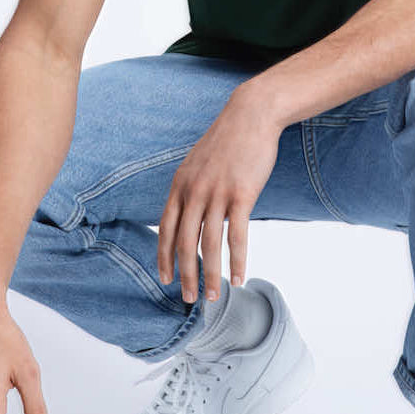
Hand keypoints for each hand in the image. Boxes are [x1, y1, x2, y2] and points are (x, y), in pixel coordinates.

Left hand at [158, 88, 281, 301]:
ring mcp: (216, 193)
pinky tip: (239, 277)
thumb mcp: (198, 162)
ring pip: (210, 244)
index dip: (163, 257)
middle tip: (189, 299)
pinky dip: (237, 260)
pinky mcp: (241, 194)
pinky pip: (237, 236)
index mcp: (180, 185)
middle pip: (184, 243)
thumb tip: (190, 212)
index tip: (165, 279)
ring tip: (215, 296)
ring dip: (212, 275)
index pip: (165, 229)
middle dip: (186, 275)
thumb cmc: (228, 140)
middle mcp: (193, 191)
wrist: (251, 114)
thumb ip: (191, 187)